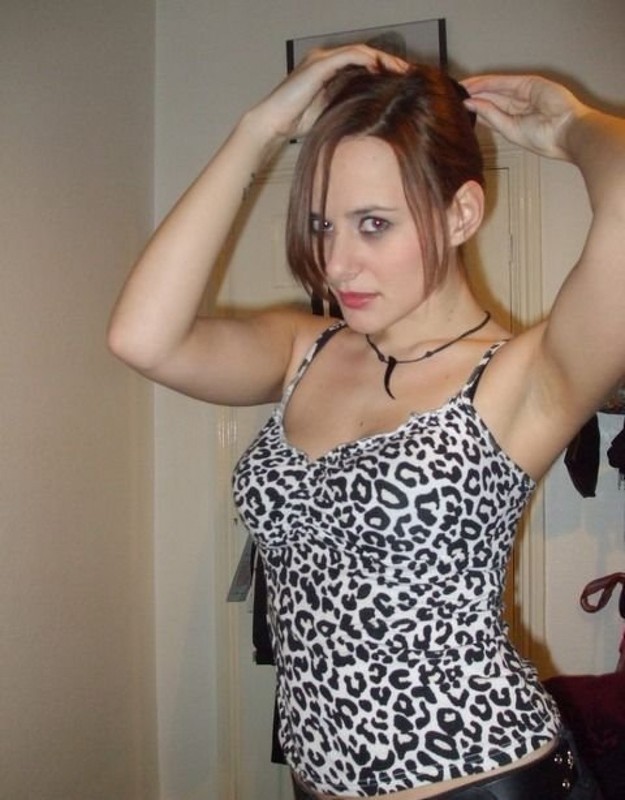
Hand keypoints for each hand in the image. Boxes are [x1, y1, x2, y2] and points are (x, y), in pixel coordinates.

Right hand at [248, 44, 408, 141]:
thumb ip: (347, 103)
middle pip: (365, 53)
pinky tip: (380, 69)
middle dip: (389, 61)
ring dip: (383, 59)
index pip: (362, 62)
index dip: (383, 68)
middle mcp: (325, 59)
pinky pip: (349, 56)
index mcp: (328, 69)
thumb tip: (373, 108)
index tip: (402, 81)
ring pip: (360, 51)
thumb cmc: (297, 123)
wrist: (273, 123)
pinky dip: (367, 60)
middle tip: (409, 72)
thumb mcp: (330, 112)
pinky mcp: (319, 64)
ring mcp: (321, 59)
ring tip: (400, 70)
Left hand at [462, 74, 589, 159]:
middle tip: (451, 95)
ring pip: (495, 88)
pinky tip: (473, 84)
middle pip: (489, 98)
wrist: (566, 131)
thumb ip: (490, 115)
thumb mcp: (510, 129)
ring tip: (458, 88)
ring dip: (476, 87)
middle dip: (472, 96)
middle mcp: (517, 107)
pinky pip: (504, 81)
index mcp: (513, 122)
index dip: (473, 109)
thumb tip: (469, 104)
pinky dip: (488, 82)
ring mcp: (523, 93)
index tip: (454, 109)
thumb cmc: (543, 138)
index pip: (488, 113)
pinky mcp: (528, 83)